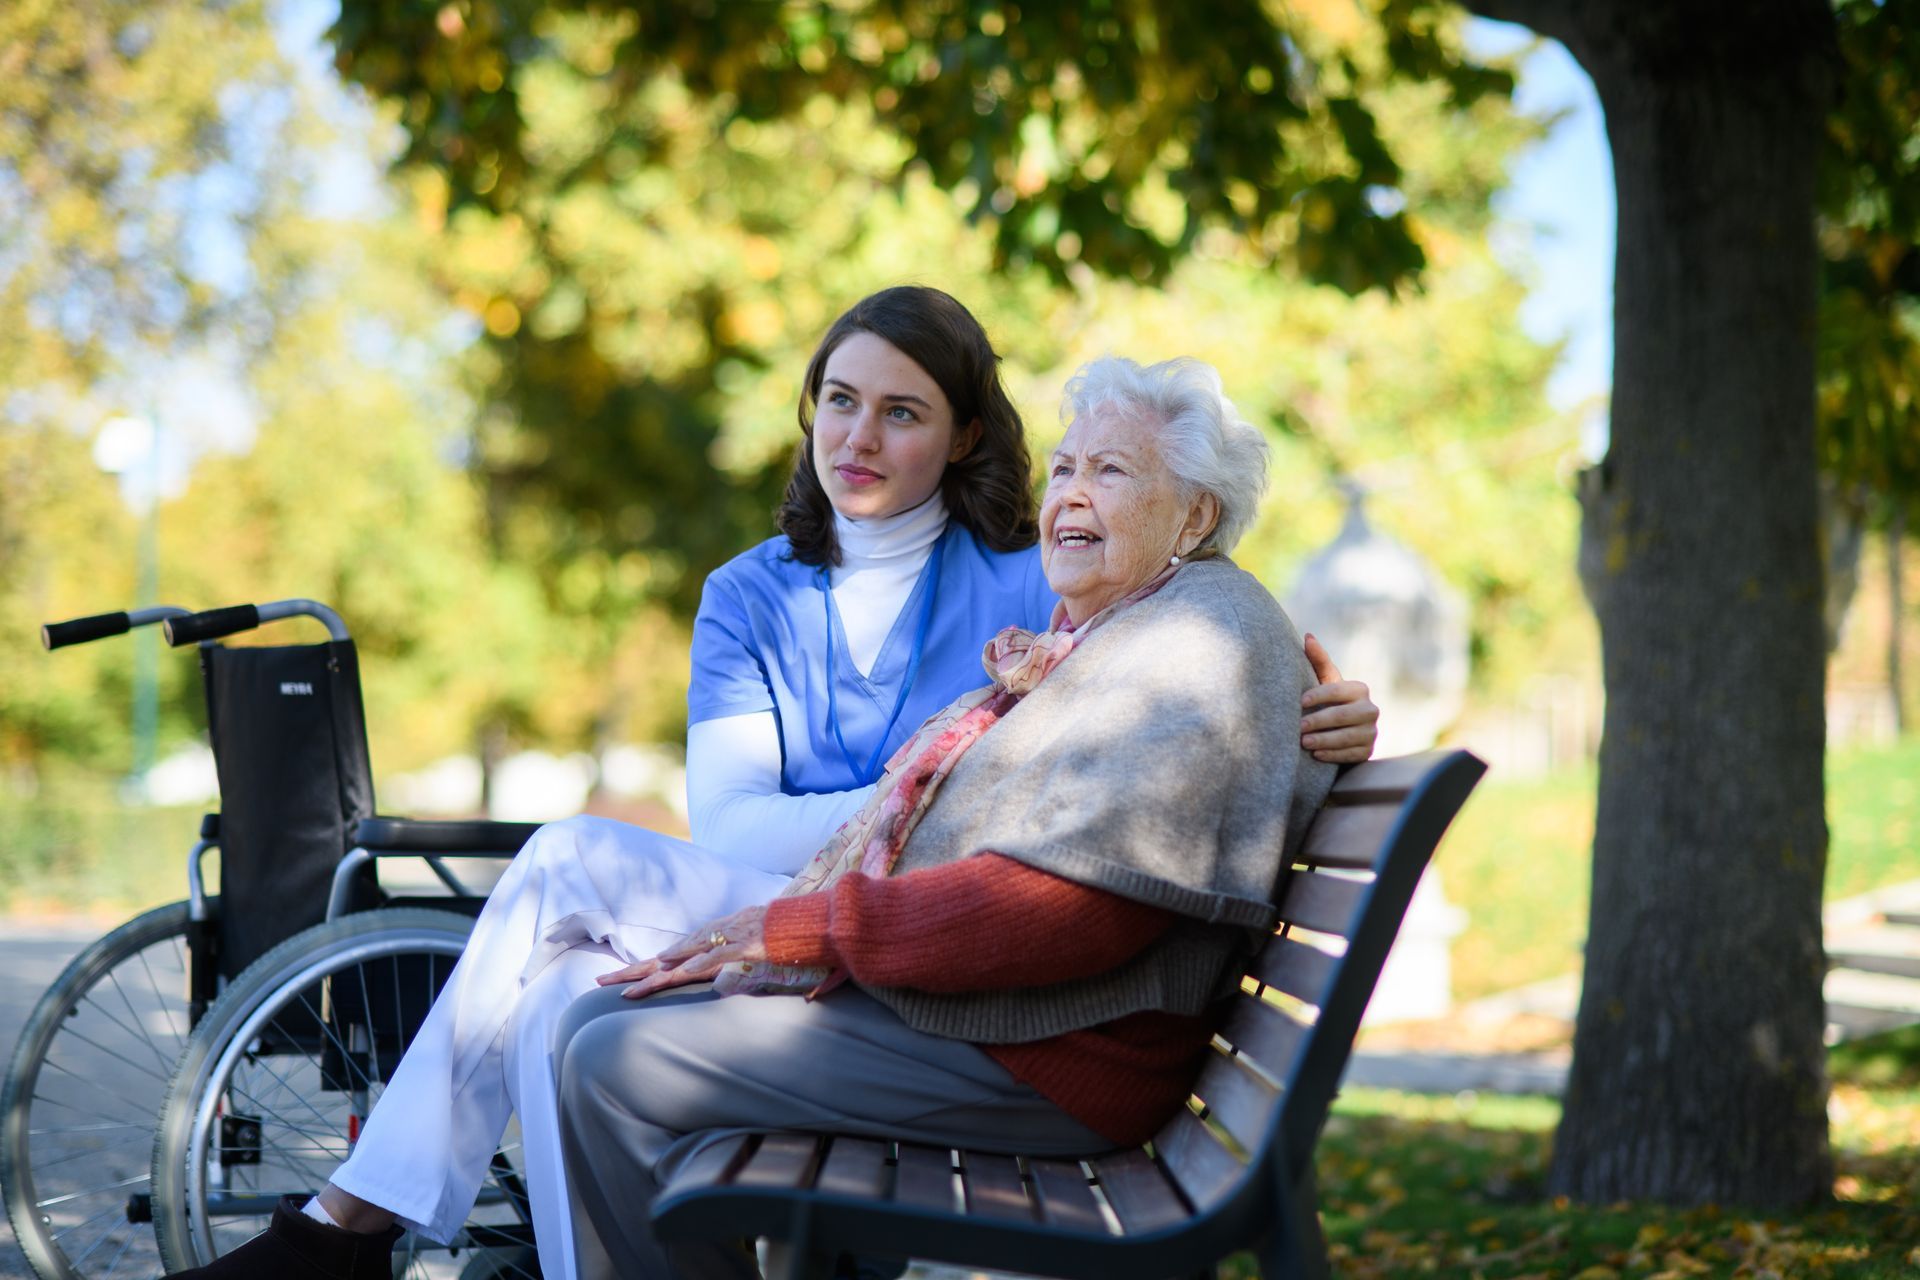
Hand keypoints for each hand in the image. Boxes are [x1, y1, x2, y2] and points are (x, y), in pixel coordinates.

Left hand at [596, 904, 770, 998]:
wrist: (795, 919)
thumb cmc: (769, 936)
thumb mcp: (740, 952)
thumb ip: (724, 963)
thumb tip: (713, 982)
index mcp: (704, 945)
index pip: (665, 960)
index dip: (640, 970)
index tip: (614, 983)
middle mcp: (708, 942)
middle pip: (662, 959)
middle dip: (631, 971)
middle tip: (600, 981)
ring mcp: (724, 942)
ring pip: (685, 957)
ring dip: (657, 971)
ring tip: (631, 985)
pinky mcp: (742, 945)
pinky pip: (717, 956)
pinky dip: (699, 962)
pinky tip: (682, 970)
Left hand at [1300, 633, 1378, 763]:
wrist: (1341, 731)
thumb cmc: (1328, 701)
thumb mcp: (1324, 682)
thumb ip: (1318, 661)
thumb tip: (1308, 636)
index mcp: (1359, 689)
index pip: (1337, 690)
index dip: (1318, 695)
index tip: (1300, 702)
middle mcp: (1370, 709)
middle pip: (1343, 715)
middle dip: (1319, 721)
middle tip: (1299, 727)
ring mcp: (1371, 732)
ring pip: (1348, 736)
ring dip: (1324, 740)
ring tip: (1304, 743)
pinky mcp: (1368, 751)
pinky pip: (1351, 754)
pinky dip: (1333, 755)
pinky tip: (1317, 755)